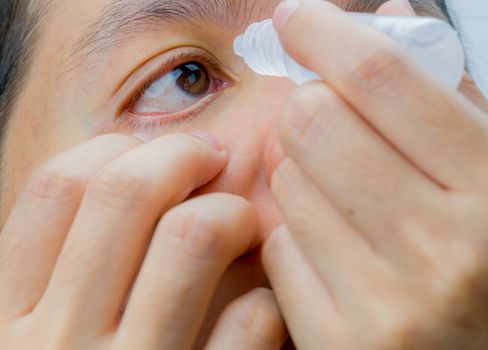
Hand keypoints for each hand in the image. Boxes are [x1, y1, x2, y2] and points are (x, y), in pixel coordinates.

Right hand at [0, 133, 285, 349]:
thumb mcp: (33, 345)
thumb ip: (56, 281)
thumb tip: (114, 186)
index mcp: (6, 321)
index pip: (55, 190)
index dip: (111, 153)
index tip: (148, 153)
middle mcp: (55, 346)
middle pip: (126, 193)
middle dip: (181, 155)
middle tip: (214, 157)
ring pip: (192, 237)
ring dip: (232, 212)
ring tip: (244, 220)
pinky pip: (247, 321)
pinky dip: (264, 298)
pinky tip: (263, 305)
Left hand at [263, 0, 487, 348]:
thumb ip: (450, 98)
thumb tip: (385, 21)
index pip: (381, 78)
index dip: (324, 32)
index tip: (298, 19)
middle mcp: (445, 250)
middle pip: (313, 122)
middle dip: (309, 106)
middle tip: (328, 119)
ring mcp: (388, 306)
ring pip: (287, 184)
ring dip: (304, 175)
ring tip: (348, 200)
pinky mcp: (339, 344)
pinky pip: (278, 248)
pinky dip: (297, 237)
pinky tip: (336, 253)